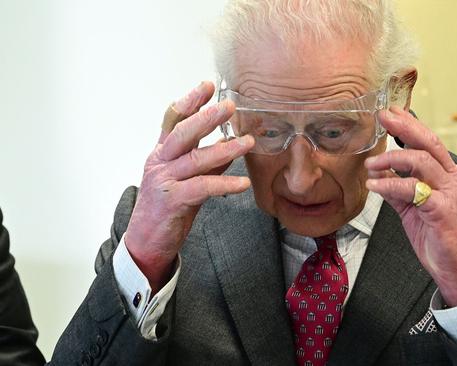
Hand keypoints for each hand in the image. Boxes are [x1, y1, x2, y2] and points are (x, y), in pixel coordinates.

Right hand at [124, 81, 253, 292]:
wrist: (146, 241)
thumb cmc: (167, 207)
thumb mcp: (186, 178)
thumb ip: (205, 161)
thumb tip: (228, 144)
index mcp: (162, 152)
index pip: (173, 119)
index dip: (190, 100)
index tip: (207, 85)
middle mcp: (160, 162)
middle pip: (182, 132)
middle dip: (206, 117)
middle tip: (229, 106)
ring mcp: (164, 180)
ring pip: (195, 159)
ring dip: (224, 150)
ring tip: (247, 143)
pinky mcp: (172, 201)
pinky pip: (202, 188)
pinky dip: (224, 184)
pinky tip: (242, 183)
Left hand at [365, 106, 456, 306]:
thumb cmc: (439, 237)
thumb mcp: (414, 209)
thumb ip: (400, 189)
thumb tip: (380, 171)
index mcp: (448, 176)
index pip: (429, 142)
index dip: (410, 124)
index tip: (391, 112)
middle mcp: (452, 179)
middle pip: (429, 143)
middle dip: (404, 126)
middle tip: (383, 116)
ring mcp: (449, 193)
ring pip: (422, 162)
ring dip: (392, 158)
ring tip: (370, 162)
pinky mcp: (441, 210)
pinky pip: (412, 189)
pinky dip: (390, 183)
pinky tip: (375, 184)